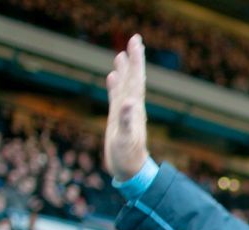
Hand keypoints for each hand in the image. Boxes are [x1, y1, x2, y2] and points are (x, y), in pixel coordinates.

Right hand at [105, 34, 148, 180]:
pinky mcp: (118, 118)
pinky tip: (112, 76)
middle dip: (134, 59)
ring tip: (122, 53)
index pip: (136, 80)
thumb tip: (130, 102)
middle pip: (133, 78)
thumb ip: (126, 121)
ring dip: (125, 69)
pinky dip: (115, 85)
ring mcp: (125, 112)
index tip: (136, 42)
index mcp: (134, 109)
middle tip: (135, 39)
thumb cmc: (127, 157)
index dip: (136, 61)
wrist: (130, 171)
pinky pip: (116, 97)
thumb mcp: (125, 139)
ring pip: (125, 85)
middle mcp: (132, 107)